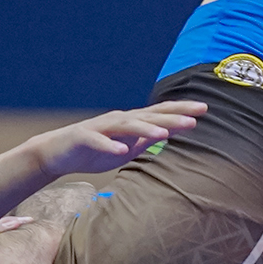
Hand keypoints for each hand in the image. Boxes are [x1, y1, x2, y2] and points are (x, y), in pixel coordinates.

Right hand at [28, 101, 204, 176]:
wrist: (58, 153)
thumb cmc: (95, 151)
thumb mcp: (127, 148)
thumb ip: (147, 141)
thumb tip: (170, 136)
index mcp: (131, 123)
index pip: (160, 114)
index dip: (181, 111)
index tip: (204, 109)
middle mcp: (119, 120)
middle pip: (149, 117)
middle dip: (171, 118)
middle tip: (194, 120)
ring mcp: (102, 127)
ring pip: (126, 126)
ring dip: (145, 129)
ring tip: (163, 134)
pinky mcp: (84, 137)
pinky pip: (99, 141)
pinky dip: (110, 145)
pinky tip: (122, 150)